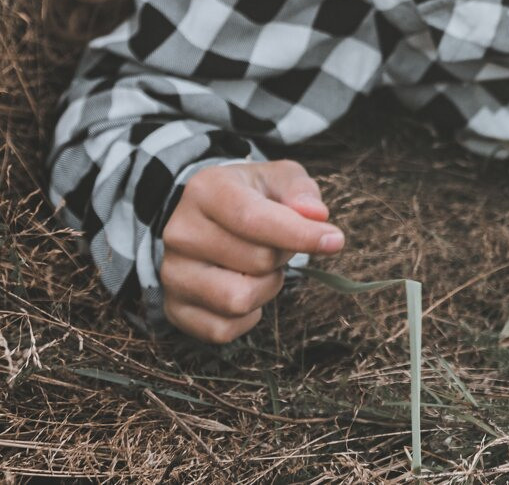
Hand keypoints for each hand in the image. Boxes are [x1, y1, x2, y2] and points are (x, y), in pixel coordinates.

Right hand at [159, 158, 343, 344]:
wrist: (206, 218)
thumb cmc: (249, 197)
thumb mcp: (277, 178)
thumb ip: (300, 190)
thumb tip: (316, 216)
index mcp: (205, 191)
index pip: (253, 219)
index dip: (299, 234)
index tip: (335, 240)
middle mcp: (181, 232)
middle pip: (256, 261)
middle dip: (282, 256)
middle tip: (276, 245)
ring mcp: (173, 274)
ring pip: (238, 300)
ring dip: (265, 288)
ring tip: (260, 269)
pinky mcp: (175, 309)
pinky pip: (223, 330)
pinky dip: (247, 317)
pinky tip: (245, 288)